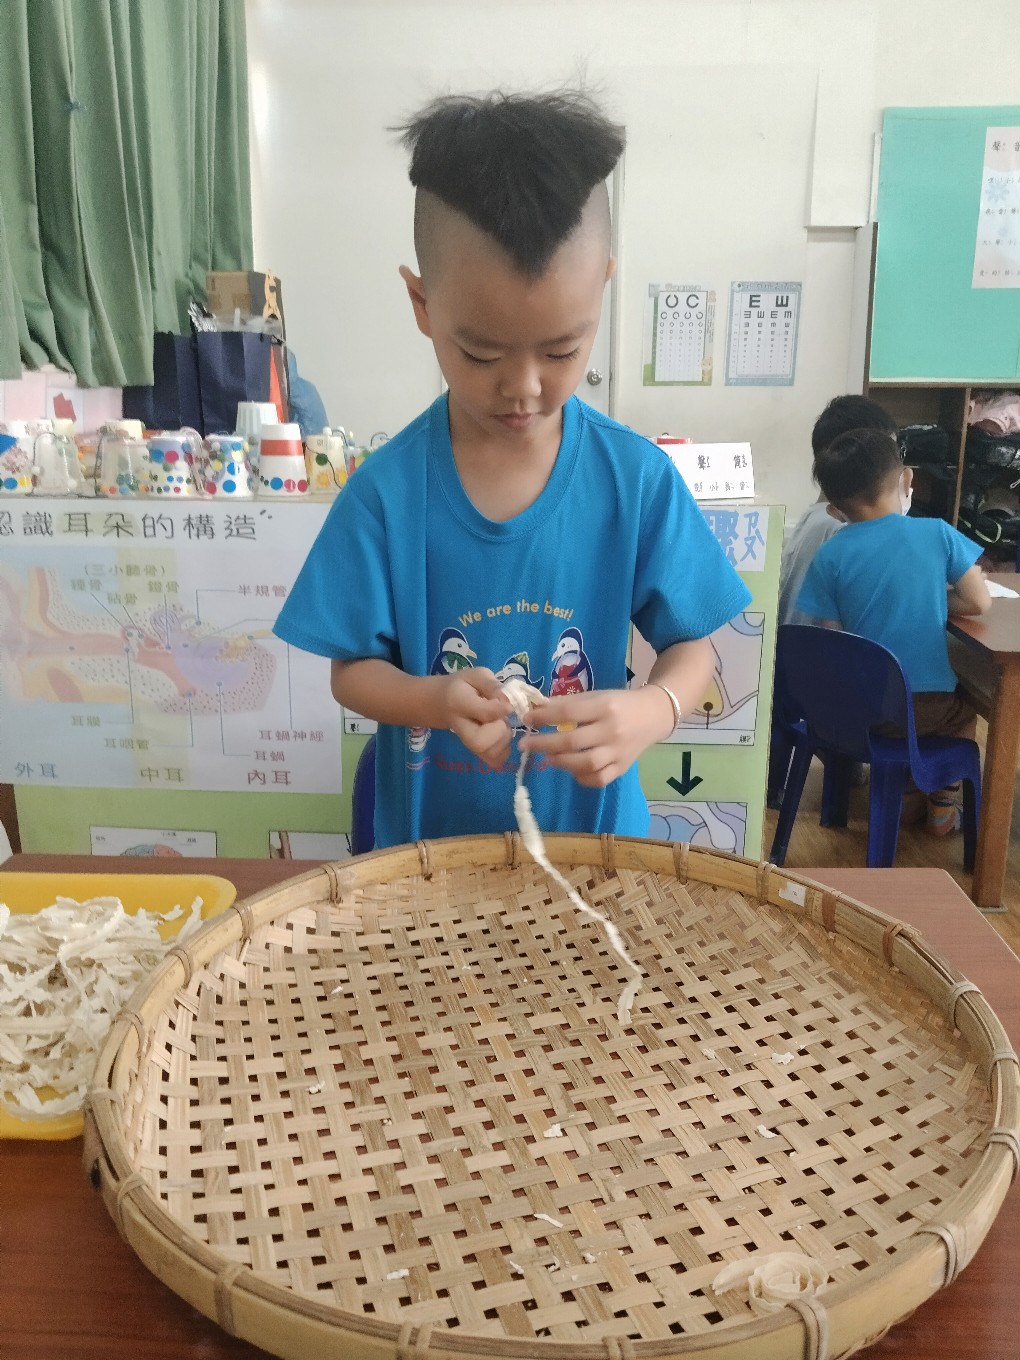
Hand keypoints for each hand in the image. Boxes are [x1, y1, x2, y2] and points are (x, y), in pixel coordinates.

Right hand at [439, 667, 513, 764]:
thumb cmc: (462, 687)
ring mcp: (468, 744)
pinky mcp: (476, 752)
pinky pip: (494, 760)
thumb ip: (492, 685)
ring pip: (490, 754)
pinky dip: (504, 750)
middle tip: (502, 719)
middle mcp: (462, 728)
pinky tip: (502, 736)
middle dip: (500, 731)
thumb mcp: (476, 676)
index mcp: (459, 703)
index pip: (483, 712)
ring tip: (502, 726)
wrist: (441, 703)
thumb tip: (509, 702)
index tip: (509, 706)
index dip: (500, 710)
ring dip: (504, 741)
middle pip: (481, 742)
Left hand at [519, 686, 673, 787]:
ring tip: (547, 758)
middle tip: (525, 744)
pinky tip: (571, 769)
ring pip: (585, 764)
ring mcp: (618, 752)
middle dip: (544, 744)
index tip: (526, 719)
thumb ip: (567, 704)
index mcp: (604, 707)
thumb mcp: (595, 696)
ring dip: (560, 762)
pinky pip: (599, 779)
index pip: (568, 713)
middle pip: (573, 742)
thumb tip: (535, 710)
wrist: (653, 715)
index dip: (544, 717)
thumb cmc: (618, 703)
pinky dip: (581, 777)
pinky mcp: (622, 768)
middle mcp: (612, 731)